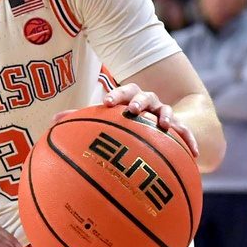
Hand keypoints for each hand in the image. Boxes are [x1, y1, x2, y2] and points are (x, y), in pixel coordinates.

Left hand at [57, 83, 199, 157]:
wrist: (159, 121)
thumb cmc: (125, 120)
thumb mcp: (107, 119)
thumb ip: (82, 119)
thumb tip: (51, 121)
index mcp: (130, 98)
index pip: (123, 91)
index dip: (115, 94)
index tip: (106, 101)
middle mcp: (148, 103)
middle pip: (145, 96)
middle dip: (138, 101)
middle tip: (131, 109)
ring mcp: (164, 114)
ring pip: (166, 111)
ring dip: (165, 115)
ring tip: (165, 124)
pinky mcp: (179, 128)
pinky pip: (186, 134)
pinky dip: (190, 142)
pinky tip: (194, 155)